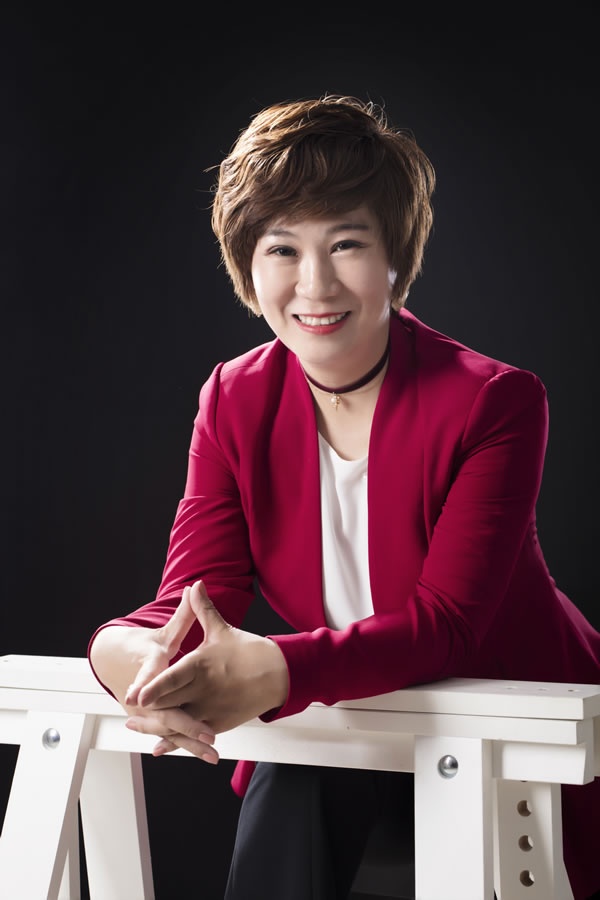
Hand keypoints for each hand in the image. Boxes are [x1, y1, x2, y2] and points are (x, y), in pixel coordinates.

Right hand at [91, 594, 218, 763]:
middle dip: (182, 723)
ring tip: (212, 750)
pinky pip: (168, 734)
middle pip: (163, 709)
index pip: (150, 675)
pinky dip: (179, 745)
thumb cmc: (147, 646)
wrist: (117, 662)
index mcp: (149, 664)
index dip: (148, 685)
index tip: (141, 696)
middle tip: (205, 732)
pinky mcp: (157, 718)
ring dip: (187, 740)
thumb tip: (196, 586)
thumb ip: (186, 613)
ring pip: (168, 726)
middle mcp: (146, 691)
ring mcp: (150, 708)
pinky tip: (198, 755)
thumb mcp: (166, 631)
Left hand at [125, 581, 288, 754]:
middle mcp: (204, 690)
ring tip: (133, 724)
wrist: (279, 675)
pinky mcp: (218, 723)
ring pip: (178, 723)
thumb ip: (202, 610)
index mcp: (202, 665)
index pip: (174, 679)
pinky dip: (174, 742)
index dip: (154, 688)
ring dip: (154, 726)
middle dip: (148, 706)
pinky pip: (192, 736)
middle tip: (127, 703)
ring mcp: (211, 709)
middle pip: (169, 702)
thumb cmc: (250, 651)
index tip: (137, 696)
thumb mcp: (222, 629)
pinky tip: (158, 746)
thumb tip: (195, 585)